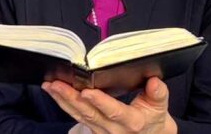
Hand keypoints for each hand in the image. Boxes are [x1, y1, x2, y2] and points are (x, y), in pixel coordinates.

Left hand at [42, 77, 176, 133]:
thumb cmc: (153, 118)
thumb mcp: (160, 106)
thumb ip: (158, 93)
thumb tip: (154, 81)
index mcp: (132, 122)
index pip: (114, 111)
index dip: (100, 101)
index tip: (86, 91)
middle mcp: (114, 130)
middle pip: (89, 113)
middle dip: (70, 98)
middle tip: (56, 84)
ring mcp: (101, 132)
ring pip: (78, 116)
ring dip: (62, 100)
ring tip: (49, 85)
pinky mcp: (93, 130)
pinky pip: (76, 117)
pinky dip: (64, 104)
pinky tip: (54, 92)